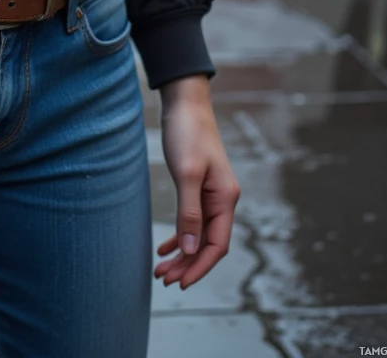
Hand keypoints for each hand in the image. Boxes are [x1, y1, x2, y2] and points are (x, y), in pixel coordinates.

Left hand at [155, 75, 239, 289]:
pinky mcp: (198, 187)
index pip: (217, 245)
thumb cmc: (187, 133)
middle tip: (163, 279)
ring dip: (182, 254)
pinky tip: (165, 247)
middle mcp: (222, 200)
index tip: (180, 284)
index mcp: (225, 199)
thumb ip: (189, 211)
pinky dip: (179, 236)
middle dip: (187, 265)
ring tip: (160, 270)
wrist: (185, 103)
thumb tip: (190, 249)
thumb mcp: (186, 173)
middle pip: (207, 243)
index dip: (199, 267)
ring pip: (198, 234)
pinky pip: (192, 220)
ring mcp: (211, 194)